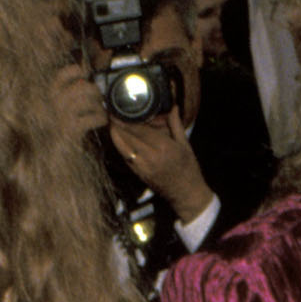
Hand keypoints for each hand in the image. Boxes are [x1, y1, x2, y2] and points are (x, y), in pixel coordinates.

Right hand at [53, 59, 106, 146]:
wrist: (53, 161)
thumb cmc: (59, 136)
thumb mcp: (59, 113)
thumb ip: (68, 96)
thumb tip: (85, 79)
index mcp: (47, 99)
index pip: (59, 77)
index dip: (73, 71)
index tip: (84, 73)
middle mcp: (51, 107)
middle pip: (80, 87)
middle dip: (94, 90)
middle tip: (99, 97)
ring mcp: (60, 119)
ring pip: (86, 101)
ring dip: (98, 104)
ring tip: (101, 110)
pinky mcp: (70, 131)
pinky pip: (92, 117)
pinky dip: (101, 117)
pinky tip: (102, 121)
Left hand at [107, 106, 211, 224]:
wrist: (186, 194)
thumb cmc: (188, 169)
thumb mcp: (185, 145)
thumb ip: (176, 124)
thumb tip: (173, 107)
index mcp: (163, 147)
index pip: (139, 130)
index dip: (126, 120)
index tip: (118, 109)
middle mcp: (151, 157)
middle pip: (128, 137)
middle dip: (118, 124)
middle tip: (112, 112)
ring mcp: (143, 167)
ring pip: (123, 148)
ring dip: (115, 135)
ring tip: (111, 122)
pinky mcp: (139, 174)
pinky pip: (125, 157)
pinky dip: (120, 146)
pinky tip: (117, 137)